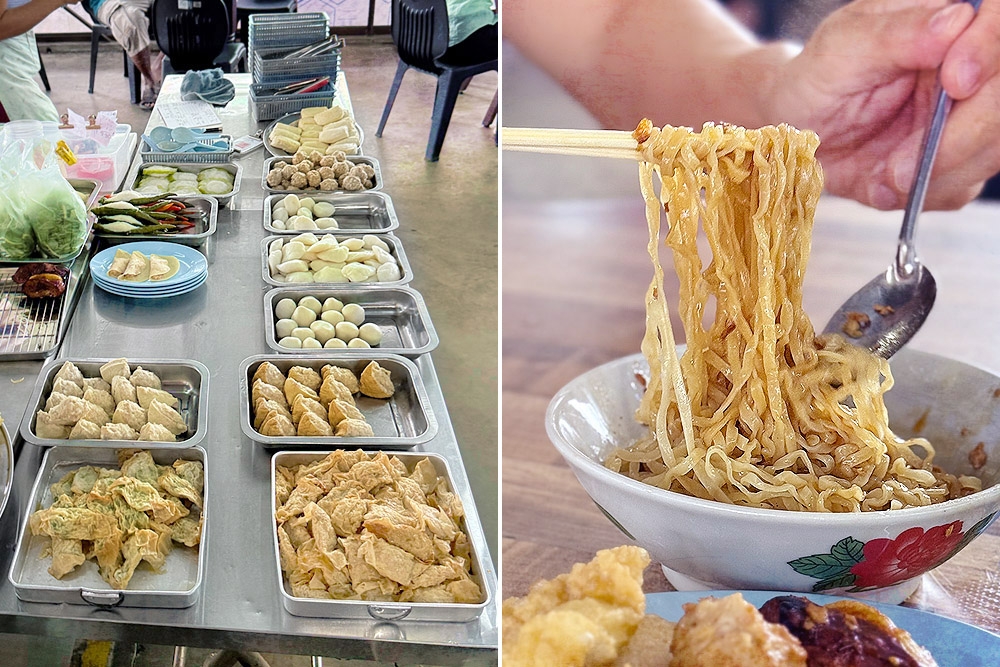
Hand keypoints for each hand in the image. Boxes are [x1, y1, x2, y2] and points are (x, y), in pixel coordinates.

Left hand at [766, 0, 999, 209]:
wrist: (794, 134)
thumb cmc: (815, 80)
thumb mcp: (841, 49)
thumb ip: (896, 35)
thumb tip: (953, 23)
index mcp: (948, 22)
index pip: (998, 22)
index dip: (989, 50)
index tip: (956, 82)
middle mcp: (970, 66)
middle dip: (963, 136)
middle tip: (902, 164)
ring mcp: (969, 115)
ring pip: (993, 147)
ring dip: (939, 173)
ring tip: (883, 175)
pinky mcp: (958, 159)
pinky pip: (962, 184)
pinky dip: (921, 193)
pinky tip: (882, 183)